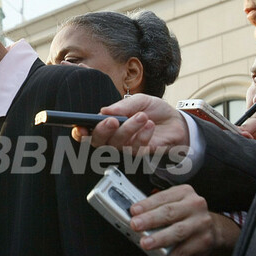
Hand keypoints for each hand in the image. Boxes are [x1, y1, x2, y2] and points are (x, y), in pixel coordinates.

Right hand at [73, 95, 188, 157]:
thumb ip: (122, 106)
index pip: (87, 132)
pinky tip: (149, 125)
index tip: (81, 128)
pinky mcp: (140, 154)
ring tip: (142, 116)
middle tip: (112, 121)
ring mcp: (125, 147)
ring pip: (117, 145)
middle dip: (103, 131)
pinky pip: (136, 149)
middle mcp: (113, 137)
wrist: (176, 121)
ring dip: (128, 129)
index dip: (80, 133)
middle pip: (98, 142)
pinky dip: (143, 135)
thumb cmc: (153, 110)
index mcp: (107, 123)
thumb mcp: (139, 101)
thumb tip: (104, 110)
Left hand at [129, 185, 239, 255]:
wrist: (213, 228)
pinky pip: (182, 253)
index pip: (163, 197)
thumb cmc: (187, 215)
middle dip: (150, 220)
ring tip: (145, 244)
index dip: (147, 204)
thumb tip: (135, 217)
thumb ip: (157, 208)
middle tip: (135, 225)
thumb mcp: (176, 203)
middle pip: (169, 213)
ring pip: (177, 232)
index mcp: (184, 193)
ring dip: (159, 239)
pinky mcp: (202, 242)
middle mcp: (194, 206)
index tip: (134, 211)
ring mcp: (200, 224)